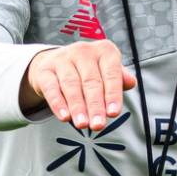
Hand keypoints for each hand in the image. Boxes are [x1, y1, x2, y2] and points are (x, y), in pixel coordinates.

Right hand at [21, 41, 136, 130]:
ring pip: (71, 85)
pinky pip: (51, 88)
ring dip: (77, 107)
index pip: (111, 74)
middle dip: (95, 106)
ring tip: (83, 125)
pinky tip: (64, 117)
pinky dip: (58, 103)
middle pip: (91, 81)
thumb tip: (131, 82)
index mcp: (104, 50)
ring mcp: (62, 58)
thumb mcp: (106, 72)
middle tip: (98, 125)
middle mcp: (83, 50)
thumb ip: (120, 79)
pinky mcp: (45, 70)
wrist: (56, 64)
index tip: (113, 113)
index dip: (113, 95)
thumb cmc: (90, 72)